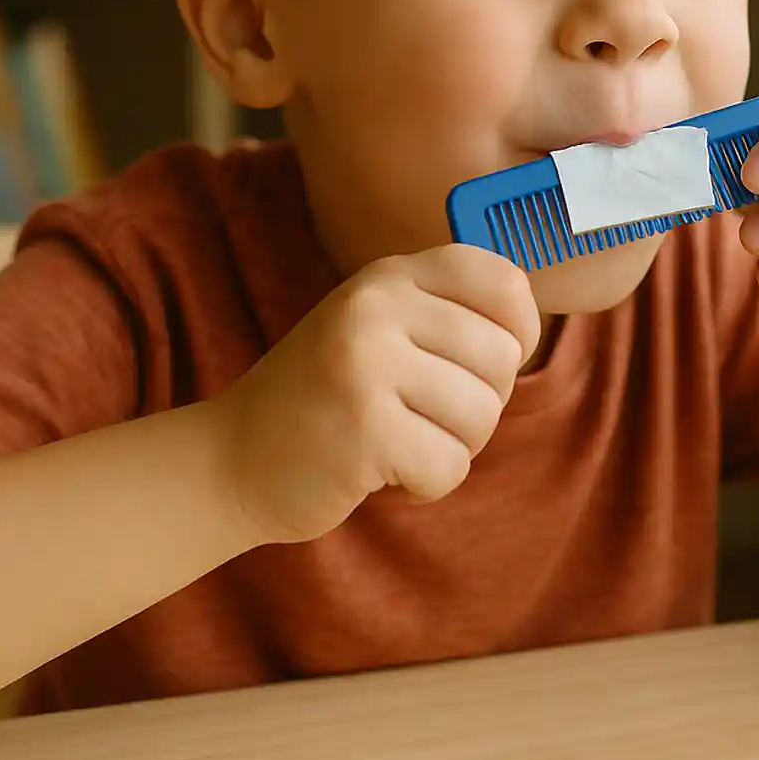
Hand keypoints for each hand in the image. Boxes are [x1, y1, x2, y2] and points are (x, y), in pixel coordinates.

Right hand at [218, 244, 539, 544]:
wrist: (231, 459)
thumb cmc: (326, 399)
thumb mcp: (378, 329)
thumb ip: (444, 315)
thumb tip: (527, 327)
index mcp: (388, 275)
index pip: (501, 279)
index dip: (520, 329)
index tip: (489, 363)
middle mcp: (376, 306)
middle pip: (502, 358)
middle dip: (480, 405)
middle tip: (424, 417)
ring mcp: (365, 363)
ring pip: (482, 416)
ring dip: (453, 448)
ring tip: (400, 442)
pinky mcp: (364, 428)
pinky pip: (450, 465)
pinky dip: (427, 484)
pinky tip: (382, 472)